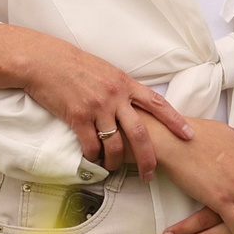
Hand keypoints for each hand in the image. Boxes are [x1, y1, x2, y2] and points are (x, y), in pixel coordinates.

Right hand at [14, 33, 193, 174]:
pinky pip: (91, 145)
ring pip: (115, 145)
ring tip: (112, 168)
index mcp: (126, 83)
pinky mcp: (78, 117)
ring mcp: (97, 107)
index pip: (158, 104)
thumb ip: (121, 88)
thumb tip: (132, 103)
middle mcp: (116, 96)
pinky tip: (92, 159)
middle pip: (141, 133)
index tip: (188, 135)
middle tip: (151, 173)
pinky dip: (93, 156)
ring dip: (115, 162)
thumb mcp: (106, 70)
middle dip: (148, 157)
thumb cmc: (74, 64)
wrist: (45, 60)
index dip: (175, 121)